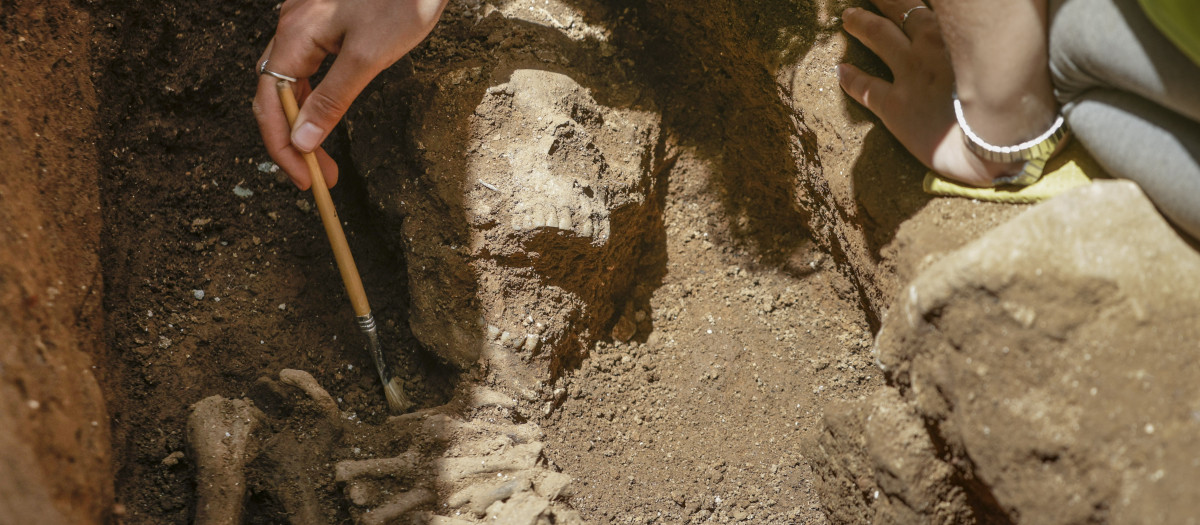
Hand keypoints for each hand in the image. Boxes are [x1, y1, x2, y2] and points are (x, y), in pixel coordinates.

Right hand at [253, 0, 448, 189]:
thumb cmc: (401, 0)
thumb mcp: (369, 56)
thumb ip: (333, 99)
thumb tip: (304, 141)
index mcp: (295, 35)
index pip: (271, 104)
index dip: (283, 148)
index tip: (306, 181)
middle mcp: (292, 26)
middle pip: (274, 93)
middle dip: (292, 139)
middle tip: (320, 175)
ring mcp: (306, 20)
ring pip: (290, 79)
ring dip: (302, 120)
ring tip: (324, 154)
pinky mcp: (326, 18)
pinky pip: (307, 64)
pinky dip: (313, 96)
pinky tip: (328, 112)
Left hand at [838, 3, 1022, 186]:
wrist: (997, 145)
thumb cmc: (1018, 102)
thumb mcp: (1015, 57)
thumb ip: (995, 39)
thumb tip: (994, 33)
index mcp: (958, 33)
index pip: (931, 4)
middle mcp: (930, 45)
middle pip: (901, 10)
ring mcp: (910, 74)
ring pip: (879, 38)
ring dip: (861, 24)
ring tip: (848, 16)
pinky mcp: (895, 106)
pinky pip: (865, 87)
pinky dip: (850, 78)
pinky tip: (840, 71)